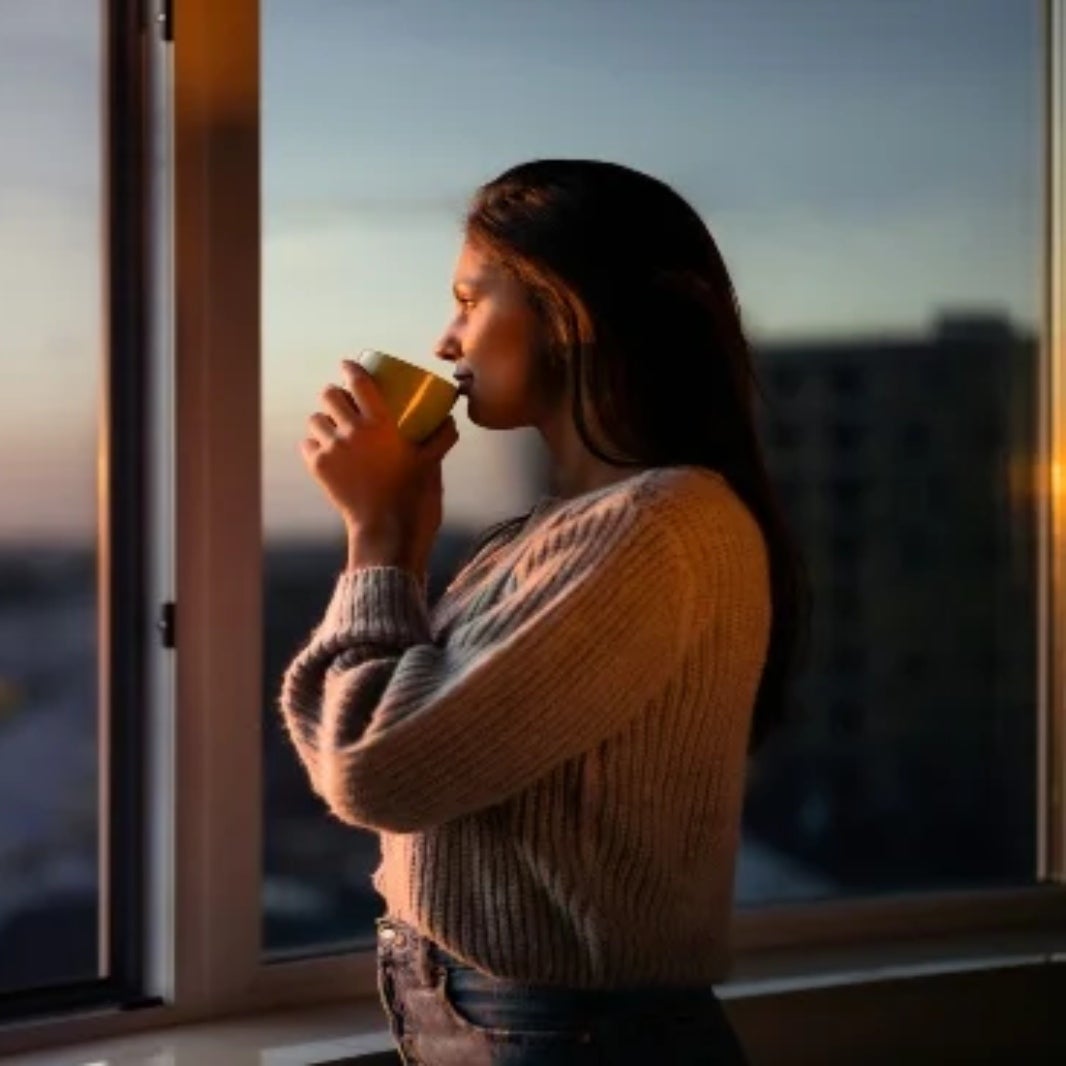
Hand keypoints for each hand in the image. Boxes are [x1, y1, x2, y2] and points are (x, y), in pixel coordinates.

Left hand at [301, 360, 459, 572]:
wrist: (388, 531)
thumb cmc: (414, 497)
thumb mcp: (432, 463)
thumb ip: (441, 438)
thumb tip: (449, 420)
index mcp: (381, 424)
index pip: (358, 381)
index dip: (350, 368)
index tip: (349, 366)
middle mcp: (352, 431)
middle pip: (329, 395)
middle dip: (334, 394)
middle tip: (343, 401)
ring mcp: (333, 449)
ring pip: (315, 420)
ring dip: (323, 420)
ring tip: (332, 427)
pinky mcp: (319, 468)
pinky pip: (307, 445)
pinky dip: (314, 444)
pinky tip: (325, 450)